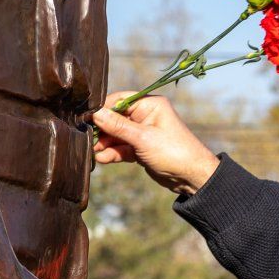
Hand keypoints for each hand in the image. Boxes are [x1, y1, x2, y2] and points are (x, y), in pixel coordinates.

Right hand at [92, 94, 220, 195]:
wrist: (191, 177)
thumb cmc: (174, 152)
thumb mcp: (143, 138)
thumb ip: (118, 126)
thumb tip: (95, 114)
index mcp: (150, 105)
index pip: (119, 100)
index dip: (103, 109)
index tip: (87, 118)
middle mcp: (146, 116)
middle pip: (115, 118)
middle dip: (102, 129)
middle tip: (88, 138)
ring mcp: (143, 133)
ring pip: (117, 135)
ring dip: (105, 143)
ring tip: (94, 151)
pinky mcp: (141, 148)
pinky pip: (122, 147)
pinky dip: (113, 152)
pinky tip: (102, 158)